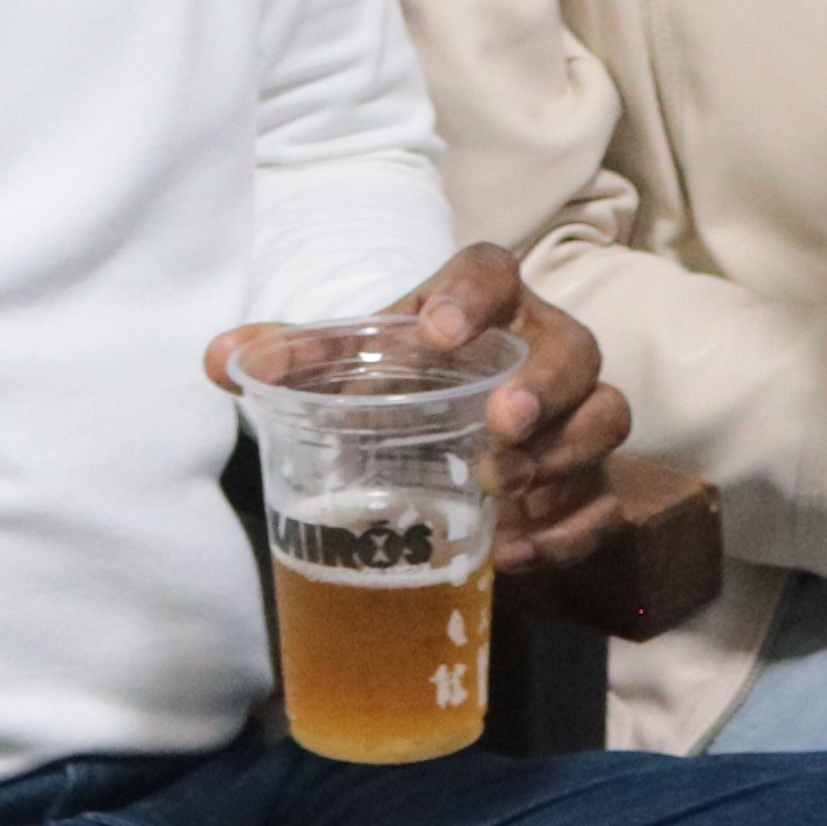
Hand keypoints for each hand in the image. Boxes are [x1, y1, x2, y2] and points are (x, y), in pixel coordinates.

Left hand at [203, 246, 630, 573]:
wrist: (456, 442)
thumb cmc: (402, 387)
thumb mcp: (347, 370)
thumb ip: (290, 361)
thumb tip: (220, 361)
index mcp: (483, 306)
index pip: (493, 271)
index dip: (472, 295)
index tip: (437, 331)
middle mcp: (543, 350)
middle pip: (576, 348)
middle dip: (546, 385)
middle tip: (500, 422)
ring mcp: (575, 417)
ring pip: (606, 417)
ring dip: (563, 453)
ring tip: (504, 487)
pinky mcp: (588, 482)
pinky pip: (605, 502)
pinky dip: (570, 530)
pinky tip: (515, 554)